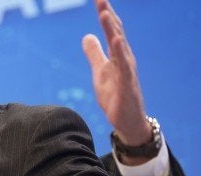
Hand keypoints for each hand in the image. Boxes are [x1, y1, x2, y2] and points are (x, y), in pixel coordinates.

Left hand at [82, 0, 151, 147]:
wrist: (127, 122)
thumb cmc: (115, 96)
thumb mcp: (100, 72)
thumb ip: (94, 54)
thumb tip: (87, 36)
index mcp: (117, 56)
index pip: (111, 31)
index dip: (105, 14)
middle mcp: (124, 60)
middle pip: (115, 33)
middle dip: (108, 16)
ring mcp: (127, 72)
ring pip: (120, 47)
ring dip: (112, 30)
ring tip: (105, 14)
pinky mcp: (127, 85)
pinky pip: (124, 67)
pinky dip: (120, 53)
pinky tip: (116, 41)